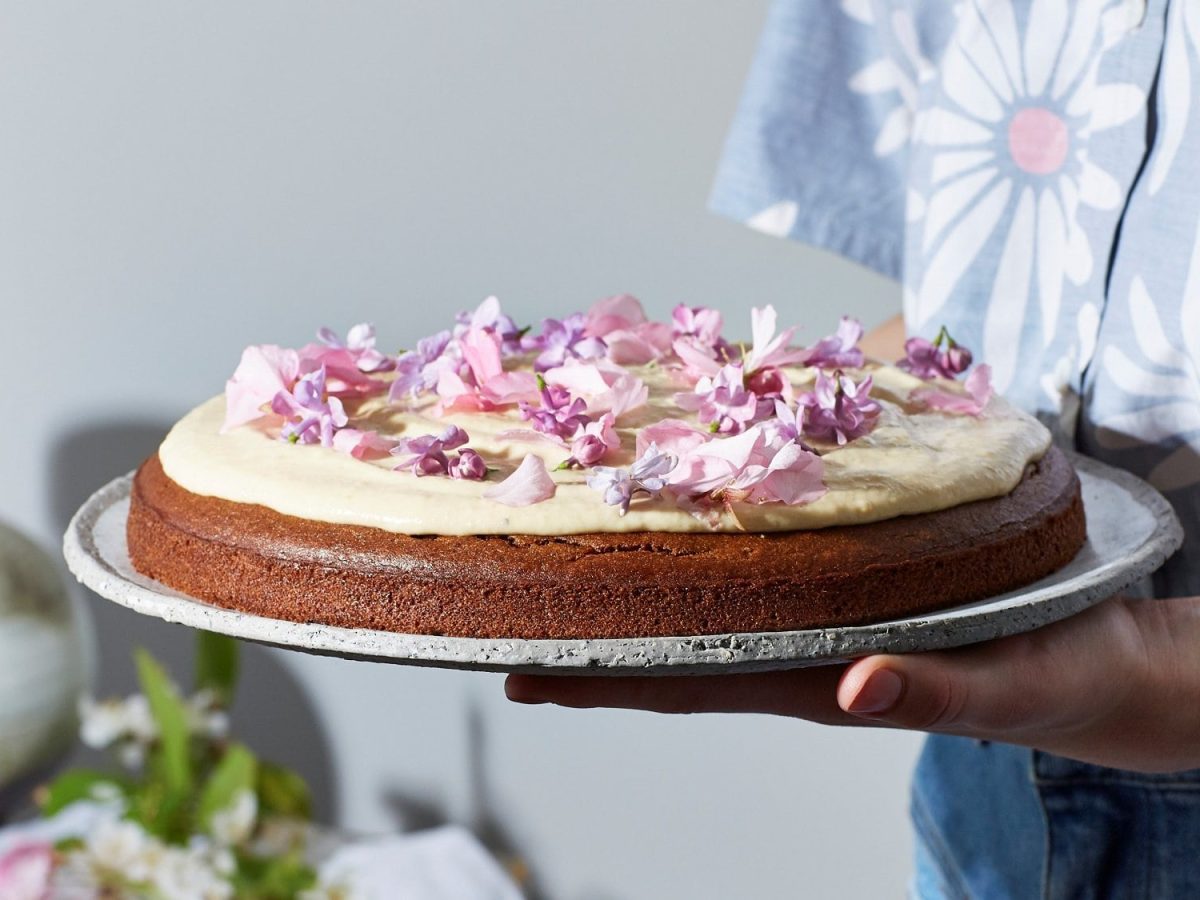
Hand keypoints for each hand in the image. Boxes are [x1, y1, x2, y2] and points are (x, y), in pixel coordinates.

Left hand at [505, 595, 1199, 773]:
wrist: (1094, 650)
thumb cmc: (1052, 676)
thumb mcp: (1003, 686)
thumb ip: (932, 692)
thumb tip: (853, 689)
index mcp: (817, 676)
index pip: (686, 679)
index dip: (602, 678)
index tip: (521, 667)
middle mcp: (797, 641)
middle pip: (672, 637)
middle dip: (588, 625)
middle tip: (504, 598)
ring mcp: (816, 606)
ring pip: (706, 593)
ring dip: (634, 575)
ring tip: (566, 545)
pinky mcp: (847, 571)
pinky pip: (757, 552)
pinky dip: (705, 532)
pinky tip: (681, 503)